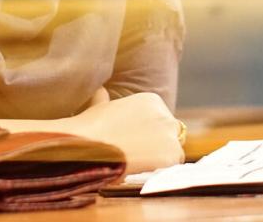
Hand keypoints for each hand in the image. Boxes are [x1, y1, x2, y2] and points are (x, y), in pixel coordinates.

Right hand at [66, 93, 183, 173]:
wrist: (88, 147)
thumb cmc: (90, 129)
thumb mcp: (100, 106)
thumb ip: (106, 99)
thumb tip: (100, 91)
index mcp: (151, 101)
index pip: (161, 119)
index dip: (150, 133)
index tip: (136, 142)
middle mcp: (165, 115)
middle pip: (171, 133)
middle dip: (158, 144)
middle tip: (139, 156)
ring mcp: (170, 134)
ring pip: (174, 150)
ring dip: (160, 158)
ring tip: (140, 165)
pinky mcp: (171, 154)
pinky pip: (172, 166)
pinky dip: (160, 170)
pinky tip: (144, 171)